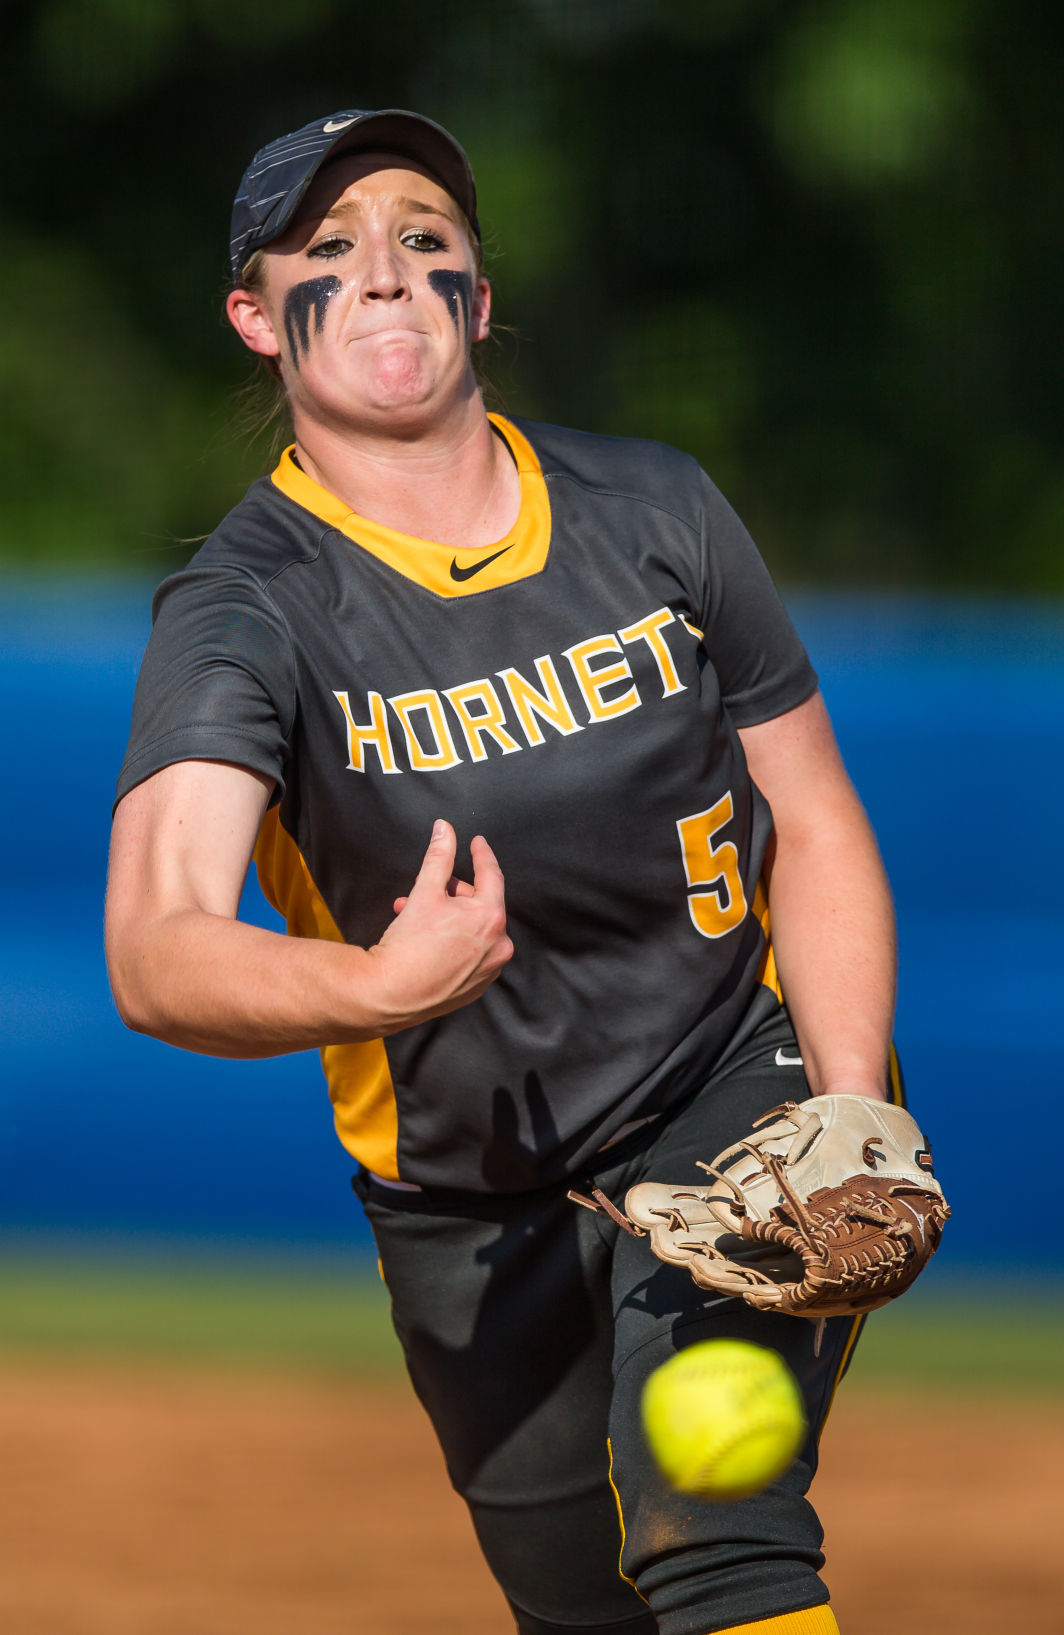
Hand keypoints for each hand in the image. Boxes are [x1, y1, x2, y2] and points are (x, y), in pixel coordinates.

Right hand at [366, 820, 513, 1030]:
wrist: (390, 994)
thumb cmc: (408, 944)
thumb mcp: (424, 891)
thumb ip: (439, 856)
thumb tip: (444, 828)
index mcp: (491, 918)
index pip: (492, 875)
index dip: (482, 855)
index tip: (477, 843)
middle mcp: (499, 945)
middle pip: (480, 905)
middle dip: (451, 893)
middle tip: (424, 890)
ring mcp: (490, 969)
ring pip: (473, 930)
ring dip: (449, 918)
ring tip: (414, 916)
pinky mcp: (477, 987)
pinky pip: (471, 954)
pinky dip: (454, 943)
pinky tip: (428, 942)